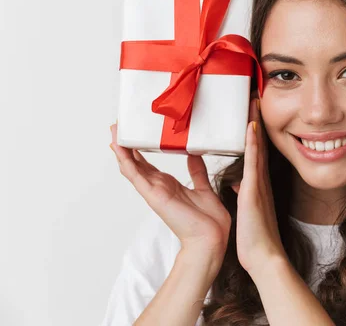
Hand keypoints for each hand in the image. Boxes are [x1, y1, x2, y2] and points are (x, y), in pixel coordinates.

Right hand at [109, 123, 230, 258]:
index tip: (134, 134)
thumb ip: (197, 172)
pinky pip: (136, 175)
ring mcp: (154, 191)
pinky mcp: (154, 195)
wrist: (211, 237)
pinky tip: (119, 148)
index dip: (139, 150)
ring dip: (121, 149)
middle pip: (136, 164)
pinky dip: (126, 161)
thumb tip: (194, 154)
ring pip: (131, 167)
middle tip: (117, 127)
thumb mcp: (203, 188)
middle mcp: (159, 187)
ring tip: (113, 132)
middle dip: (126, 146)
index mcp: (169, 186)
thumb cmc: (209, 220)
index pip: (148, 165)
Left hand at [232, 97, 287, 277]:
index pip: (254, 151)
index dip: (253, 130)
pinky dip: (252, 144)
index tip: (250, 112)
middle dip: (256, 120)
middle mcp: (260, 180)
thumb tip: (237, 183)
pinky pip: (253, 163)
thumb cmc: (255, 236)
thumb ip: (244, 193)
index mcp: (256, 184)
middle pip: (258, 143)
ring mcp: (258, 184)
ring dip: (255, 124)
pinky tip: (251, 128)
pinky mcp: (254, 191)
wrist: (264, 256)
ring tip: (253, 103)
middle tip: (254, 97)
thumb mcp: (247, 208)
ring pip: (257, 147)